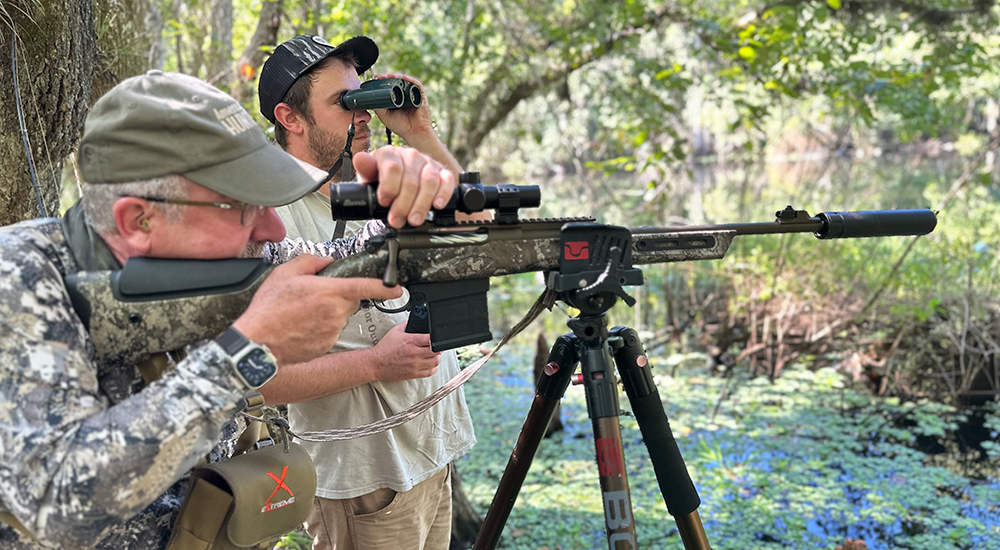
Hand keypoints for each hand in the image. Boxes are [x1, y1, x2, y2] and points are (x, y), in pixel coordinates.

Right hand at [232, 255, 402, 364]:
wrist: (258, 343)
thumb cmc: (269, 310)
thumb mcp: (285, 274)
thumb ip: (309, 261)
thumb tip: (324, 261)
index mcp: (330, 292)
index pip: (365, 287)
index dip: (384, 287)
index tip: (397, 288)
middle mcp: (336, 312)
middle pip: (349, 301)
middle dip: (336, 297)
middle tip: (312, 298)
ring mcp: (333, 330)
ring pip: (339, 317)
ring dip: (326, 313)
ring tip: (300, 314)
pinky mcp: (327, 344)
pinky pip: (330, 332)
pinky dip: (319, 329)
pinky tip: (301, 327)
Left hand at [353, 146, 455, 227]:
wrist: (397, 184)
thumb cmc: (382, 182)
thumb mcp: (369, 178)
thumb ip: (365, 170)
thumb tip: (360, 159)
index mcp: (390, 154)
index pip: (393, 167)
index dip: (389, 187)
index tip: (384, 202)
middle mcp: (410, 155)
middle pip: (411, 179)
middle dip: (403, 204)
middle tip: (397, 219)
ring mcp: (428, 163)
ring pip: (429, 181)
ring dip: (421, 204)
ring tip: (414, 219)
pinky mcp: (442, 172)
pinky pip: (447, 181)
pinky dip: (443, 194)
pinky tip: (437, 205)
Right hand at [371, 323, 440, 381]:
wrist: (376, 364)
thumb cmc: (384, 349)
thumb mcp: (395, 332)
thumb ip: (407, 325)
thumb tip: (414, 322)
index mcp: (410, 341)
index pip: (431, 339)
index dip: (435, 338)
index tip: (435, 338)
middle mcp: (414, 353)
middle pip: (436, 351)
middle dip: (438, 348)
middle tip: (435, 347)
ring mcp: (414, 364)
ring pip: (435, 362)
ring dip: (436, 358)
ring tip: (433, 356)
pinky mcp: (413, 374)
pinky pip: (430, 372)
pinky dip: (433, 368)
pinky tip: (429, 364)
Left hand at [372, 73, 433, 141]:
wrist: (415, 133)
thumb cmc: (401, 126)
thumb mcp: (384, 116)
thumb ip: (378, 107)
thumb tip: (370, 98)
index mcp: (395, 100)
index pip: (389, 87)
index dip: (383, 82)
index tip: (376, 78)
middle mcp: (404, 96)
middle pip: (396, 82)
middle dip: (389, 77)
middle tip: (381, 76)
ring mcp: (413, 95)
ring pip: (406, 82)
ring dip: (398, 76)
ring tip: (390, 76)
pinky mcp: (421, 96)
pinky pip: (417, 85)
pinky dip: (411, 79)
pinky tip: (404, 77)